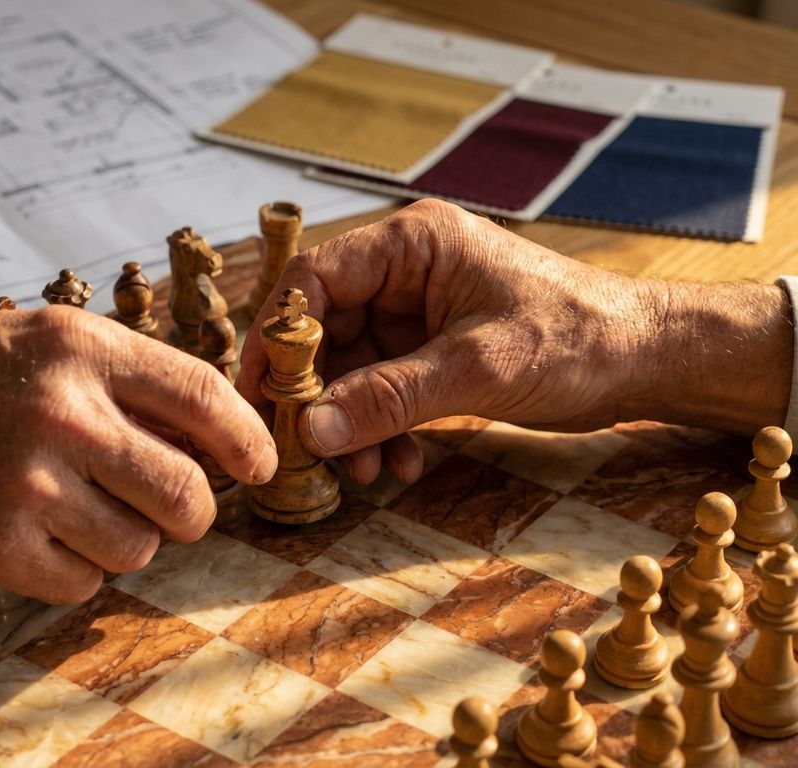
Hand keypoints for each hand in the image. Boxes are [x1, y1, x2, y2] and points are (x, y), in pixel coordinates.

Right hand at [0, 304, 275, 602]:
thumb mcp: (53, 340)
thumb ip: (134, 381)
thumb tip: (217, 443)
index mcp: (82, 349)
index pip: (203, 397)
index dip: (248, 439)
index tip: (261, 465)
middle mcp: (60, 414)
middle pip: (185, 493)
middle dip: (196, 509)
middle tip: (177, 504)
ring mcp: (24, 485)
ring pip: (140, 547)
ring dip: (131, 538)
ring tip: (87, 510)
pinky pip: (84, 584)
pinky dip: (79, 569)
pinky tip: (46, 534)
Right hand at [238, 199, 790, 484]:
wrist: (645, 360)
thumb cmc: (577, 337)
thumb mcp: (479, 368)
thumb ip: (390, 396)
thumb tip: (311, 429)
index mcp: (412, 243)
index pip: (315, 277)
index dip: (278, 333)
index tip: (259, 392)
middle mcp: (407, 271)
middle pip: (326, 328)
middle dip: (319, 394)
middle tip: (309, 449)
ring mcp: (418, 311)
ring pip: (352, 366)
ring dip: (352, 421)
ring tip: (365, 472)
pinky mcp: (433, 347)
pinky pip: (384, 386)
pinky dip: (383, 426)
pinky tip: (398, 464)